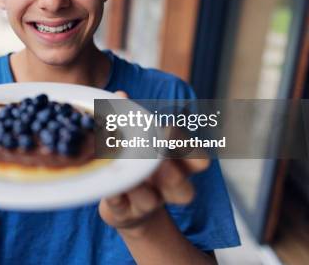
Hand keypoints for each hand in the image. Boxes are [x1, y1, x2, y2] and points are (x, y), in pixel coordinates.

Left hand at [99, 91, 209, 236]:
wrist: (125, 204)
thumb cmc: (135, 161)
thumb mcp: (134, 139)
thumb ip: (129, 117)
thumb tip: (120, 95)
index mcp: (177, 166)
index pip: (199, 161)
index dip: (188, 147)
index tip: (168, 129)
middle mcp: (167, 188)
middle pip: (184, 191)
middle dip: (172, 175)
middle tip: (155, 159)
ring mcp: (147, 203)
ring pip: (151, 201)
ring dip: (140, 187)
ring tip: (129, 174)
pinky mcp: (124, 212)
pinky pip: (121, 208)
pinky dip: (115, 197)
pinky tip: (109, 188)